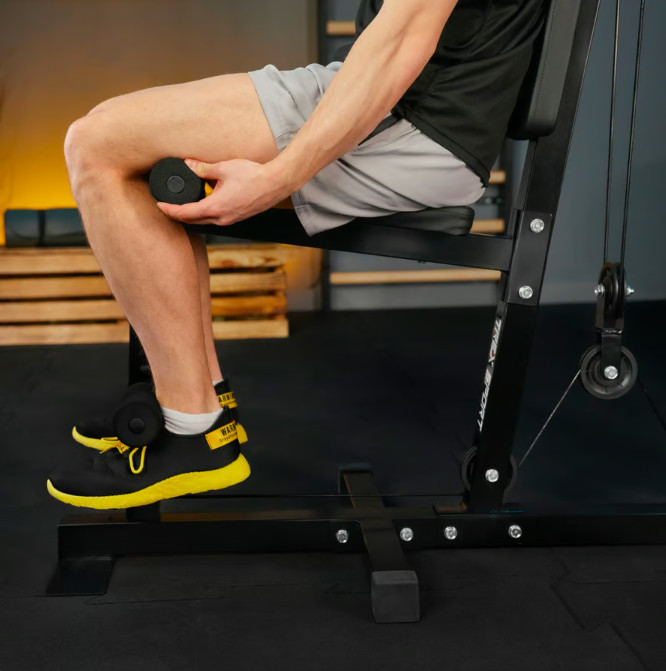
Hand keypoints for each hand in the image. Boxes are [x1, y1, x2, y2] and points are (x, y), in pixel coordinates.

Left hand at [156, 158, 291, 226]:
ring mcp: (231, 219)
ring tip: (185, 204)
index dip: (169, 210)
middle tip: (167, 206)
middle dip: (178, 214)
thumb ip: (203, 168)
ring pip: (205, 221)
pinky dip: (207, 213)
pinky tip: (207, 202)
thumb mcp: (224, 168)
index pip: (185, 213)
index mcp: (215, 207)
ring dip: (193, 215)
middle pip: (193, 220)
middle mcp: (222, 218)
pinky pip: (217, 218)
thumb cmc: (254, 176)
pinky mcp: (238, 217)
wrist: (277, 183)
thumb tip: (189, 164)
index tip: (160, 206)